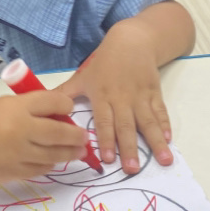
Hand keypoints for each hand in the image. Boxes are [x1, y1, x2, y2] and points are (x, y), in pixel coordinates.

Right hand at [0, 91, 87, 182]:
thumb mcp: (3, 103)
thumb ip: (28, 109)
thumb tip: (56, 119)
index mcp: (18, 107)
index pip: (55, 103)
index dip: (66, 106)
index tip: (69, 109)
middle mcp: (21, 130)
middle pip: (61, 133)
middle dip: (76, 136)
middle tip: (84, 138)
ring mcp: (17, 155)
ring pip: (53, 156)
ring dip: (67, 153)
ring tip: (76, 152)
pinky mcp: (11, 173)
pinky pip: (38, 170)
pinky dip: (48, 165)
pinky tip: (52, 162)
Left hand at [58, 20, 172, 173]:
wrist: (132, 41)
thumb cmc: (104, 62)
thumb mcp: (83, 76)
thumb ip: (65, 93)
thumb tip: (41, 106)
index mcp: (102, 96)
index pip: (104, 121)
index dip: (106, 139)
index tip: (108, 159)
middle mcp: (122, 99)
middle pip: (126, 126)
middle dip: (129, 148)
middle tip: (132, 169)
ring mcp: (140, 96)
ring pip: (148, 122)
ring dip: (155, 142)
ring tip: (164, 160)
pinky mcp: (154, 93)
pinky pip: (160, 111)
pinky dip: (165, 126)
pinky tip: (169, 141)